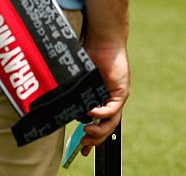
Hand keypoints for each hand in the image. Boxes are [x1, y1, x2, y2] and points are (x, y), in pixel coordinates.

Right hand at [78, 40, 129, 156]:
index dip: (89, 137)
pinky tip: (90, 113)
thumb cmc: (88, 52)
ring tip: (86, 133)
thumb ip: (74, 93)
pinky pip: (112, 110)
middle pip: (104, 127)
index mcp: (97, 97)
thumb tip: (64, 109)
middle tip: (82, 145)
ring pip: (110, 122)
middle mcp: (108, 99)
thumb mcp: (78, 78)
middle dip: (93, 140)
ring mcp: (116, 96)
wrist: (101, 37)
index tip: (80, 148)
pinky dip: (100, 114)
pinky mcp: (121, 92)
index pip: (96, 123)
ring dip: (98, 131)